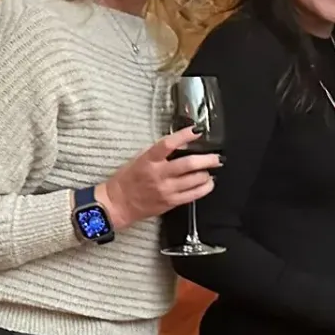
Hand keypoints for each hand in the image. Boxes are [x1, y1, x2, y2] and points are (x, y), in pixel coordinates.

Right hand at [96, 128, 219, 228]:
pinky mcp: (171, 202)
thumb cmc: (127, 180)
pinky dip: (205, 187)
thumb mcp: (139, 159)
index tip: (197, 130)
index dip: (184, 135)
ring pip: (195, 179)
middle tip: (216, 157)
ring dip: (207, 173)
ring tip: (211, 169)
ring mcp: (166, 189)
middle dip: (207, 159)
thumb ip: (159, 152)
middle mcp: (158, 174)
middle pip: (189, 164)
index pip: (168, 144)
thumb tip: (181, 144)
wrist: (118, 204)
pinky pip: (194, 194)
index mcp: (148, 160)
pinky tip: (208, 183)